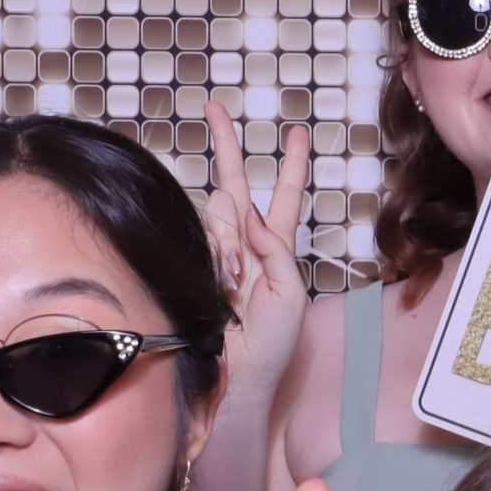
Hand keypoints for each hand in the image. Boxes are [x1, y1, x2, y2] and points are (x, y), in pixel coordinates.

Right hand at [204, 98, 313, 396]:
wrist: (238, 381)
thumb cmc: (272, 346)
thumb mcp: (291, 294)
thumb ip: (275, 249)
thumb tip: (249, 213)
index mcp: (275, 251)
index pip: (283, 198)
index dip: (291, 166)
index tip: (297, 133)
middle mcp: (244, 246)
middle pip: (233, 185)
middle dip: (226, 146)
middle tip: (214, 109)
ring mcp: (215, 255)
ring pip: (216, 216)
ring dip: (228, 243)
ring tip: (236, 284)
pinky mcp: (193, 266)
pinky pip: (202, 242)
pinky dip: (216, 259)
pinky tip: (224, 285)